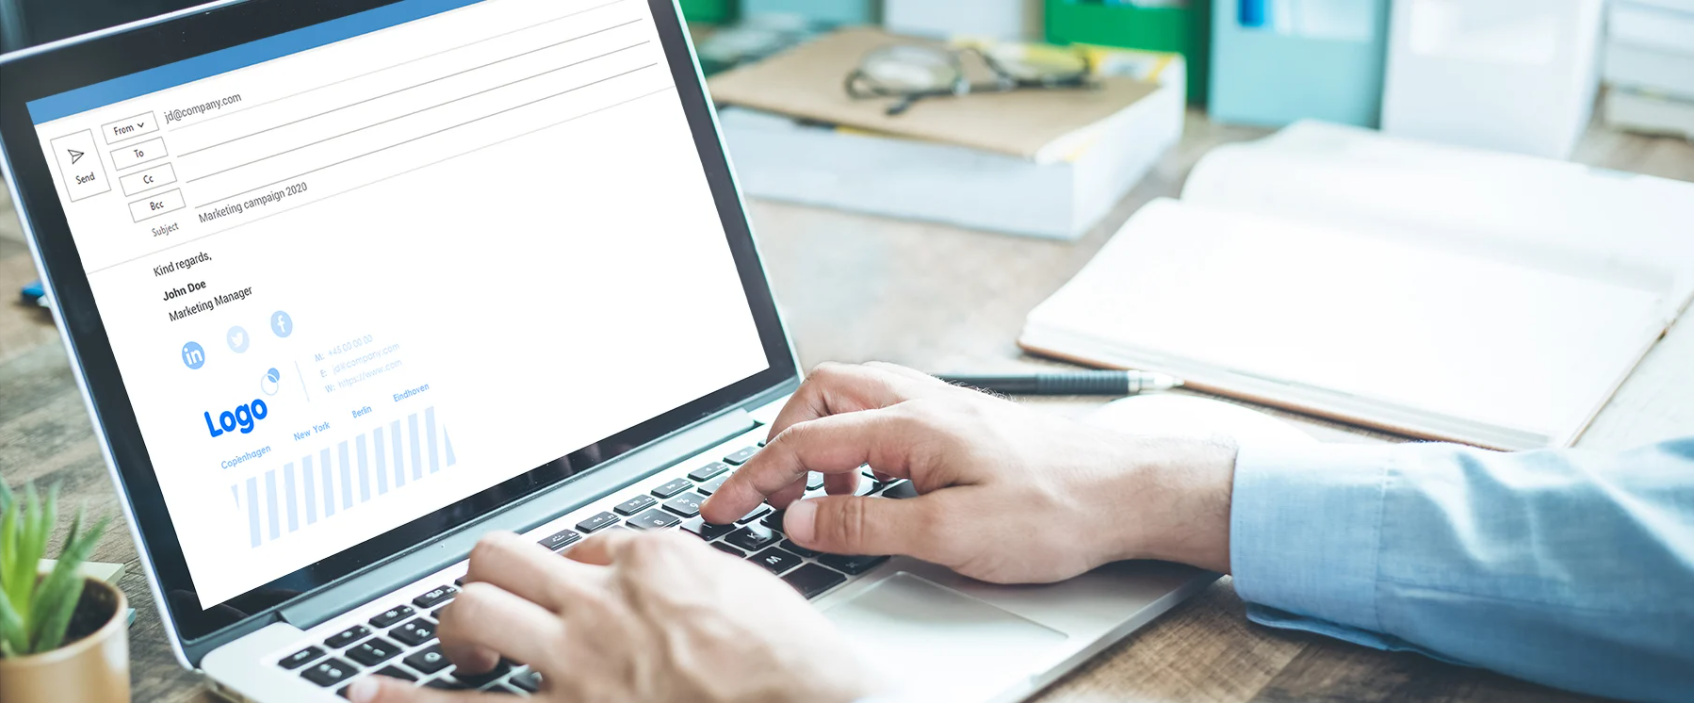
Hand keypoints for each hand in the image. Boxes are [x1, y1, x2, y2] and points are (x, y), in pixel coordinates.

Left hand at [348, 530, 885, 702]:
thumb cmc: (796, 668)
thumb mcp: (747, 590)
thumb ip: (681, 573)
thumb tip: (637, 567)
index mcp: (655, 562)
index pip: (578, 546)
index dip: (570, 576)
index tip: (571, 597)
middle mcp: (605, 604)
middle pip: (501, 558)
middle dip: (487, 580)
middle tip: (492, 613)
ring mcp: (580, 666)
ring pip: (472, 614)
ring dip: (453, 630)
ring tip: (458, 652)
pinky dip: (408, 701)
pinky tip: (373, 696)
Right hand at [700, 362, 1237, 582]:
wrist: (1127, 491)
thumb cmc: (1056, 510)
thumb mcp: (951, 535)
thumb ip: (865, 526)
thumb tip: (797, 520)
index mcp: (910, 423)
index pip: (804, 443)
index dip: (752, 479)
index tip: (720, 508)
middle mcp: (921, 400)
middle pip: (819, 394)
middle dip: (779, 441)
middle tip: (767, 494)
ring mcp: (941, 406)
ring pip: (851, 399)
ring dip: (820, 444)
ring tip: (821, 504)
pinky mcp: (959, 422)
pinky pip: (884, 416)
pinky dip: (857, 448)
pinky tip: (873, 492)